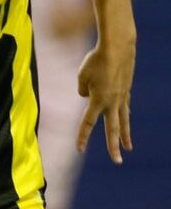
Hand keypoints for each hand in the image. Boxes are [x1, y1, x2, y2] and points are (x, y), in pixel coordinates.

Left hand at [77, 35, 135, 163]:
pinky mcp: (127, 89)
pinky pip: (125, 106)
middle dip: (113, 146)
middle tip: (117, 161)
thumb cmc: (96, 60)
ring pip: (124, 120)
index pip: (87, 123)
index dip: (83, 137)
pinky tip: (124, 121)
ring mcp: (122, 96)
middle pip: (113, 129)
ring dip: (125, 135)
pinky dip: (124, 115)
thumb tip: (86, 96)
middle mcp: (112, 101)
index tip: (79, 150)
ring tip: (128, 148)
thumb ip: (82, 89)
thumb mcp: (82, 76)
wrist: (118, 46)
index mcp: (98, 100)